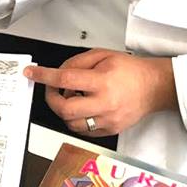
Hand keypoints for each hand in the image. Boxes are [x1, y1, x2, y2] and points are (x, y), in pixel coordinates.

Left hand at [24, 49, 176, 136]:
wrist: (154, 87)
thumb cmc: (131, 70)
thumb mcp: (102, 55)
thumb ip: (77, 62)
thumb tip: (58, 72)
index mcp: (103, 82)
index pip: (66, 79)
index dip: (45, 76)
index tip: (32, 73)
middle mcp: (105, 103)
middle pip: (65, 109)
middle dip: (51, 98)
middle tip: (52, 89)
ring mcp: (108, 120)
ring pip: (71, 123)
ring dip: (63, 110)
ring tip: (72, 97)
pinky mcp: (110, 130)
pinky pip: (83, 131)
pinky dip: (75, 119)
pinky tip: (81, 107)